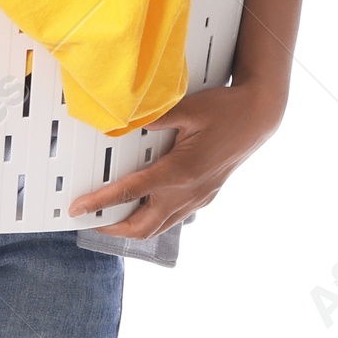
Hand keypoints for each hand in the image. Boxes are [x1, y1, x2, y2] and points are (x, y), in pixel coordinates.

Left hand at [68, 79, 284, 237]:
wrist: (259, 118)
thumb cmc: (226, 110)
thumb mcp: (187, 108)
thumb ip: (153, 118)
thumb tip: (123, 123)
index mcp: (180, 171)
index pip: (131, 193)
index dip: (100, 203)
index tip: (79, 209)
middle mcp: (188, 192)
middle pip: (143, 227)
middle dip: (113, 229)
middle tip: (91, 220)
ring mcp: (198, 197)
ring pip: (160, 227)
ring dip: (133, 227)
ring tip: (112, 217)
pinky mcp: (205, 196)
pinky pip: (174, 217)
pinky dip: (154, 218)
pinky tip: (145, 206)